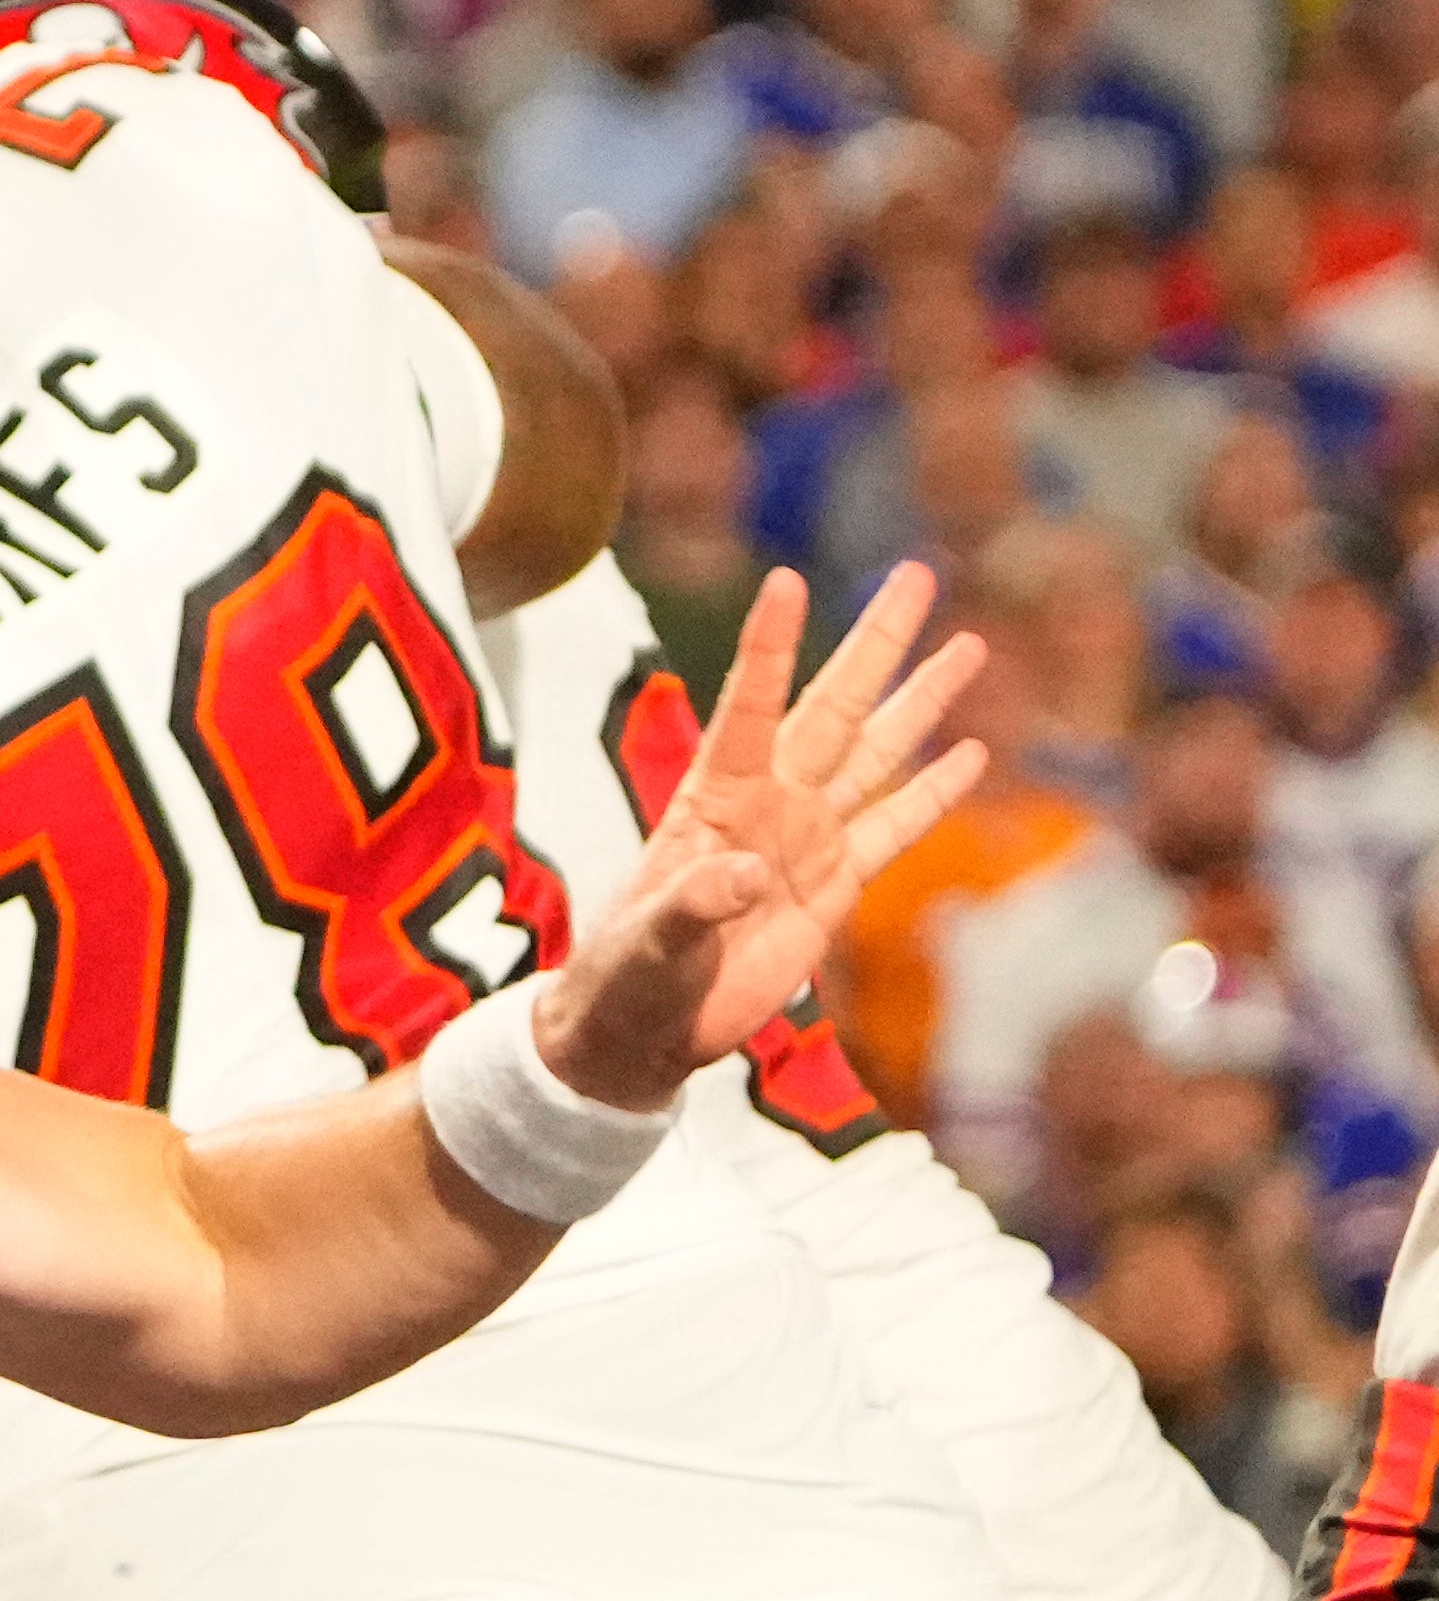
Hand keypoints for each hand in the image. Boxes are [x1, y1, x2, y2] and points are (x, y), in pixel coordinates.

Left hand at [537, 564, 983, 1111]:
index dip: (769, 647)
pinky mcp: (835, 885)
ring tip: (967, 643)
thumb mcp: (651, 943)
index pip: (749, 707)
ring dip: (921, 700)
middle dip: (876, 642)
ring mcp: (806, 838)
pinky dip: (935, 793)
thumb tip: (743, 874)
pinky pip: (893, 828)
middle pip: (833, 707)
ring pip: (875, 753)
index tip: (788, 580)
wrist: (644, 1028)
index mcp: (713, 798)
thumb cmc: (628, 976)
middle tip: (916, 572)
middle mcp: (768, 802)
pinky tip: (972, 752)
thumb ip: (693, 905)